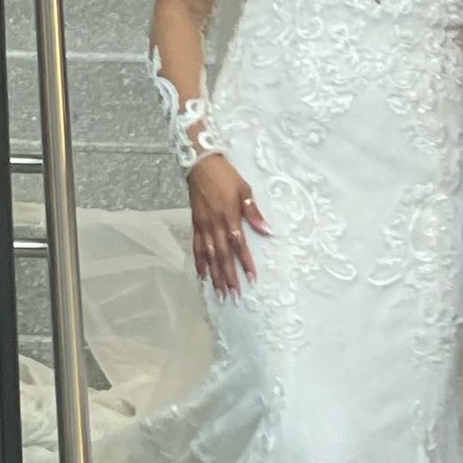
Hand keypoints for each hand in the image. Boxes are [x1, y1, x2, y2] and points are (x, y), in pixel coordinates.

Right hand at [188, 153, 266, 295]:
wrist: (200, 165)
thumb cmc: (226, 176)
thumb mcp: (244, 190)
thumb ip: (254, 212)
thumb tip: (267, 230)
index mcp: (229, 216)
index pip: (239, 245)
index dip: (245, 263)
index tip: (252, 279)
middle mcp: (215, 225)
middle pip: (223, 256)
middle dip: (229, 278)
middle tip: (234, 296)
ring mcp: (203, 226)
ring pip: (209, 256)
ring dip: (215, 276)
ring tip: (220, 293)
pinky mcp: (195, 225)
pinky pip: (197, 247)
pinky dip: (199, 263)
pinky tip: (202, 276)